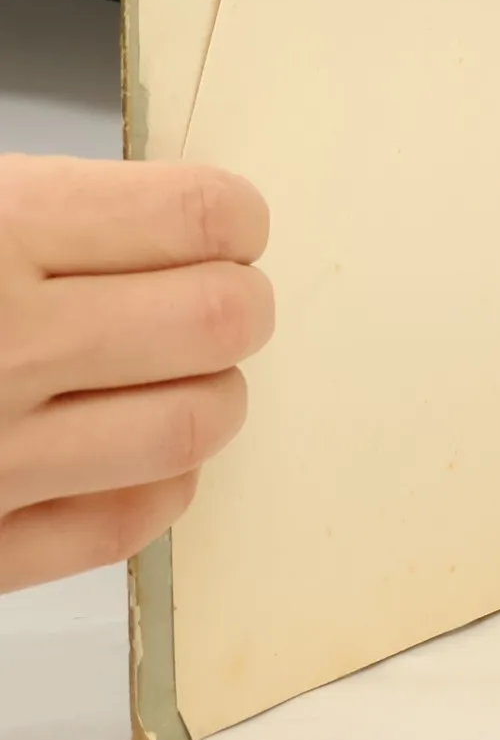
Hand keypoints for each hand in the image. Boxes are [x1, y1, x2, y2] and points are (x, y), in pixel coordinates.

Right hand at [0, 157, 272, 592]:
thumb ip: (58, 216)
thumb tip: (182, 222)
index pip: (197, 215)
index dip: (233, 219)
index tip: (228, 226)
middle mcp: (4, 344)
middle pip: (219, 319)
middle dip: (237, 304)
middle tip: (216, 298)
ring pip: (193, 427)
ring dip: (209, 395)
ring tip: (175, 374)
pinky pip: (121, 524)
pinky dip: (152, 486)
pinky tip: (128, 451)